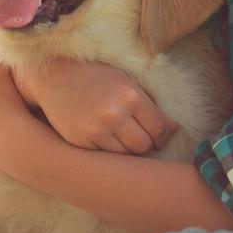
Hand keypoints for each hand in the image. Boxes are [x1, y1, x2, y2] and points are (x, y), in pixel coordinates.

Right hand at [11, 58, 177, 154]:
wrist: (56, 75)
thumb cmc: (98, 77)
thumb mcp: (127, 83)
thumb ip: (151, 106)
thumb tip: (175, 129)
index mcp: (131, 96)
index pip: (160, 128)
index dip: (163, 135)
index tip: (158, 133)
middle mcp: (114, 114)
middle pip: (144, 146)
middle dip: (148, 145)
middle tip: (143, 139)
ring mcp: (95, 129)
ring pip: (125, 156)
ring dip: (129, 151)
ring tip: (124, 139)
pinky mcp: (80, 141)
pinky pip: (105, 157)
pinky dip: (110, 152)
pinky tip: (107, 140)